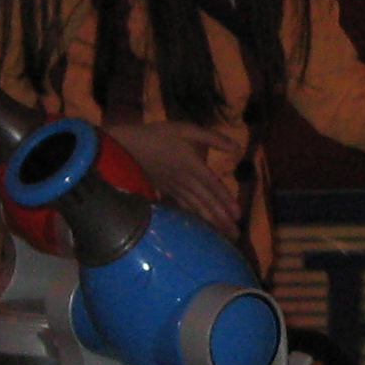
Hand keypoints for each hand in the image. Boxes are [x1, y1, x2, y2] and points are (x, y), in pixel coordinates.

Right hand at [107, 118, 243, 241]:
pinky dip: (193, 216)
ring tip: (223, 234)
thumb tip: (237, 147)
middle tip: (235, 234)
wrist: (125, 147)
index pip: (214, 187)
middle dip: (221, 218)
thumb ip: (212, 138)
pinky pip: (182, 206)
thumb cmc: (156, 135)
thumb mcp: (186, 129)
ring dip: (210, 221)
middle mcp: (186, 181)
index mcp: (194, 166)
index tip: (238, 215)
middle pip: (206, 202)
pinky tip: (199, 224)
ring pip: (196, 207)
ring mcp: (175, 188)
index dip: (226, 201)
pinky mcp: (165, 190)